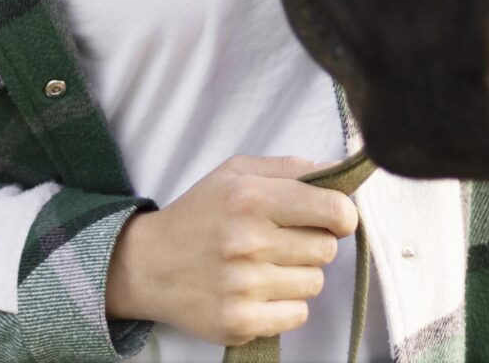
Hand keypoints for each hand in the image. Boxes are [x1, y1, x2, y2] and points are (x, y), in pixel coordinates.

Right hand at [104, 154, 359, 345]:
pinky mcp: (240, 321)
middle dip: (311, 243)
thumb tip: (341, 171)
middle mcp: (248, 242)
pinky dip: (285, 305)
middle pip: (327, 249)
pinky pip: (298, 315)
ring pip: (315, 283)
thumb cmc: (198, 215)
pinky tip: (258, 291)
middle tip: (279, 240)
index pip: (334, 210)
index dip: (343, 215)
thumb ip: (290, 168)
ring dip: (297, 275)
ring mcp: (243, 286)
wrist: (146, 265)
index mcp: (250, 199)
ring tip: (264, 266)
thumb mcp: (234, 174)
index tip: (333, 218)